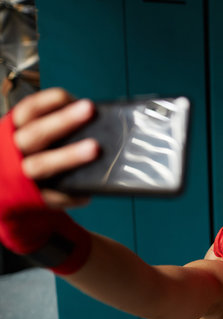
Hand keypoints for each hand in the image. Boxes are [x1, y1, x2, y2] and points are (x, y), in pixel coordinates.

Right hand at [12, 88, 98, 206]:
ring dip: (68, 156)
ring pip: (41, 165)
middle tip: (90, 109)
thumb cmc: (27, 154)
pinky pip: (51, 197)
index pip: (28, 110)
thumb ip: (52, 126)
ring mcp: (19, 175)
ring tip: (94, 148)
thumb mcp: (29, 135)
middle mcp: (12, 150)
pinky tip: (87, 193)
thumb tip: (92, 118)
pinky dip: (70, 195)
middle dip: (63, 120)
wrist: (4, 189)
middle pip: (36, 133)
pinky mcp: (30, 198)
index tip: (72, 97)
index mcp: (13, 130)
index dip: (49, 101)